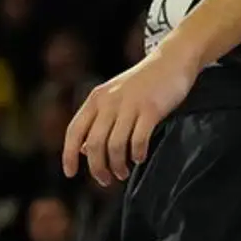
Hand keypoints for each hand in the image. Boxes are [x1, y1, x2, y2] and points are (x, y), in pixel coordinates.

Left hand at [63, 43, 197, 183]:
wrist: (172, 60)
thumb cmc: (143, 83)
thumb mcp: (113, 96)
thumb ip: (97, 120)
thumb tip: (82, 150)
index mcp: (96, 98)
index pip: (74, 131)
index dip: (68, 155)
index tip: (70, 174)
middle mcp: (109, 101)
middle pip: (94, 144)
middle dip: (98, 168)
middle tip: (106, 180)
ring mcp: (130, 104)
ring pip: (115, 146)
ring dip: (118, 166)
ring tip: (123, 173)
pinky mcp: (151, 108)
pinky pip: (138, 140)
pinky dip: (137, 154)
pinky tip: (140, 158)